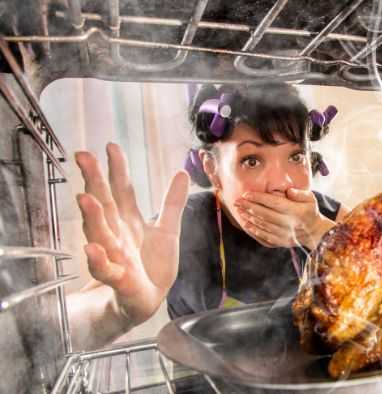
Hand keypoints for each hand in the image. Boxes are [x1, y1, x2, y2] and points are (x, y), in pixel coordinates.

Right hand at [75, 143, 188, 326]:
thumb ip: (172, 202)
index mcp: (128, 221)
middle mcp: (116, 234)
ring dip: (92, 216)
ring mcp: (114, 256)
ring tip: (85, 197)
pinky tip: (91, 249)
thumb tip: (182, 172)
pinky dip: (98, 260)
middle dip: (94, 181)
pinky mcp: (117, 279)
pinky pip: (104, 270)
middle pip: (104, 204)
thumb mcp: (167, 230)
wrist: (147, 301)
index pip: (121, 190)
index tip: (111, 146)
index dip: (116, 169)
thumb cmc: (152, 266)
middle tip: (83, 156)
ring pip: (100, 233)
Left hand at [234, 189, 334, 249]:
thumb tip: (288, 191)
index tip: (246, 194)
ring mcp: (285, 234)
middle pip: (265, 214)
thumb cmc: (310, 211)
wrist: (315, 232)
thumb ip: (300, 194)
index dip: (259, 198)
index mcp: (296, 211)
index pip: (274, 203)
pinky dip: (254, 230)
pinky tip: (246, 224)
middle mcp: (289, 223)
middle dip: (249, 207)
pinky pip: (265, 236)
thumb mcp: (311, 199)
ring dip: (249, 218)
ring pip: (263, 225)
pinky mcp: (281, 242)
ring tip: (239, 210)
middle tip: (237, 201)